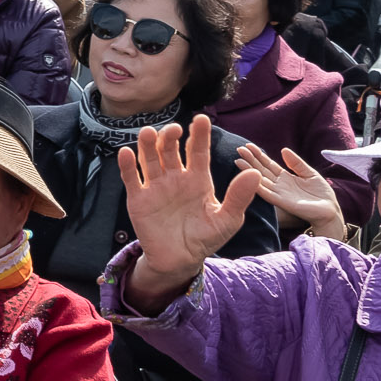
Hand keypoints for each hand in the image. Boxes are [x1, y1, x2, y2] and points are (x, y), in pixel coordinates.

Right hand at [118, 118, 259, 305]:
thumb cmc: (206, 238)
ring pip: (149, 159)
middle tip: (173, 129)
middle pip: (170, 150)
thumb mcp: (228, 219)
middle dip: (170, 137)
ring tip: (147, 132)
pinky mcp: (138, 199)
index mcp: (198, 179)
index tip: (201, 119)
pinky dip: (127, 165)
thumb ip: (239, 197)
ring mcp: (155, 187)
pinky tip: (126, 153)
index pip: (198, 151)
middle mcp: (175, 177)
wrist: (180, 260)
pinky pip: (132, 179)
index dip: (199, 135)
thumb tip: (255, 173)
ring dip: (147, 145)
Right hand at [234, 142, 345, 242]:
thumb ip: (296, 163)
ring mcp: (279, 193)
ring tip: (238, 160)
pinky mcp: (282, 202)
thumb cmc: (321, 194)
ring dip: (249, 171)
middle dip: (250, 160)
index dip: (258, 155)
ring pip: (260, 180)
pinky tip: (250, 178)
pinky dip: (258, 186)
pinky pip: (267, 193)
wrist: (330, 210)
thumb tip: (283, 149)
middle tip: (239, 149)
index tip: (248, 146)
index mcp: (285, 177)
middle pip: (261, 170)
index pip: (268, 164)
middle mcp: (279, 185)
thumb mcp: (309, 173)